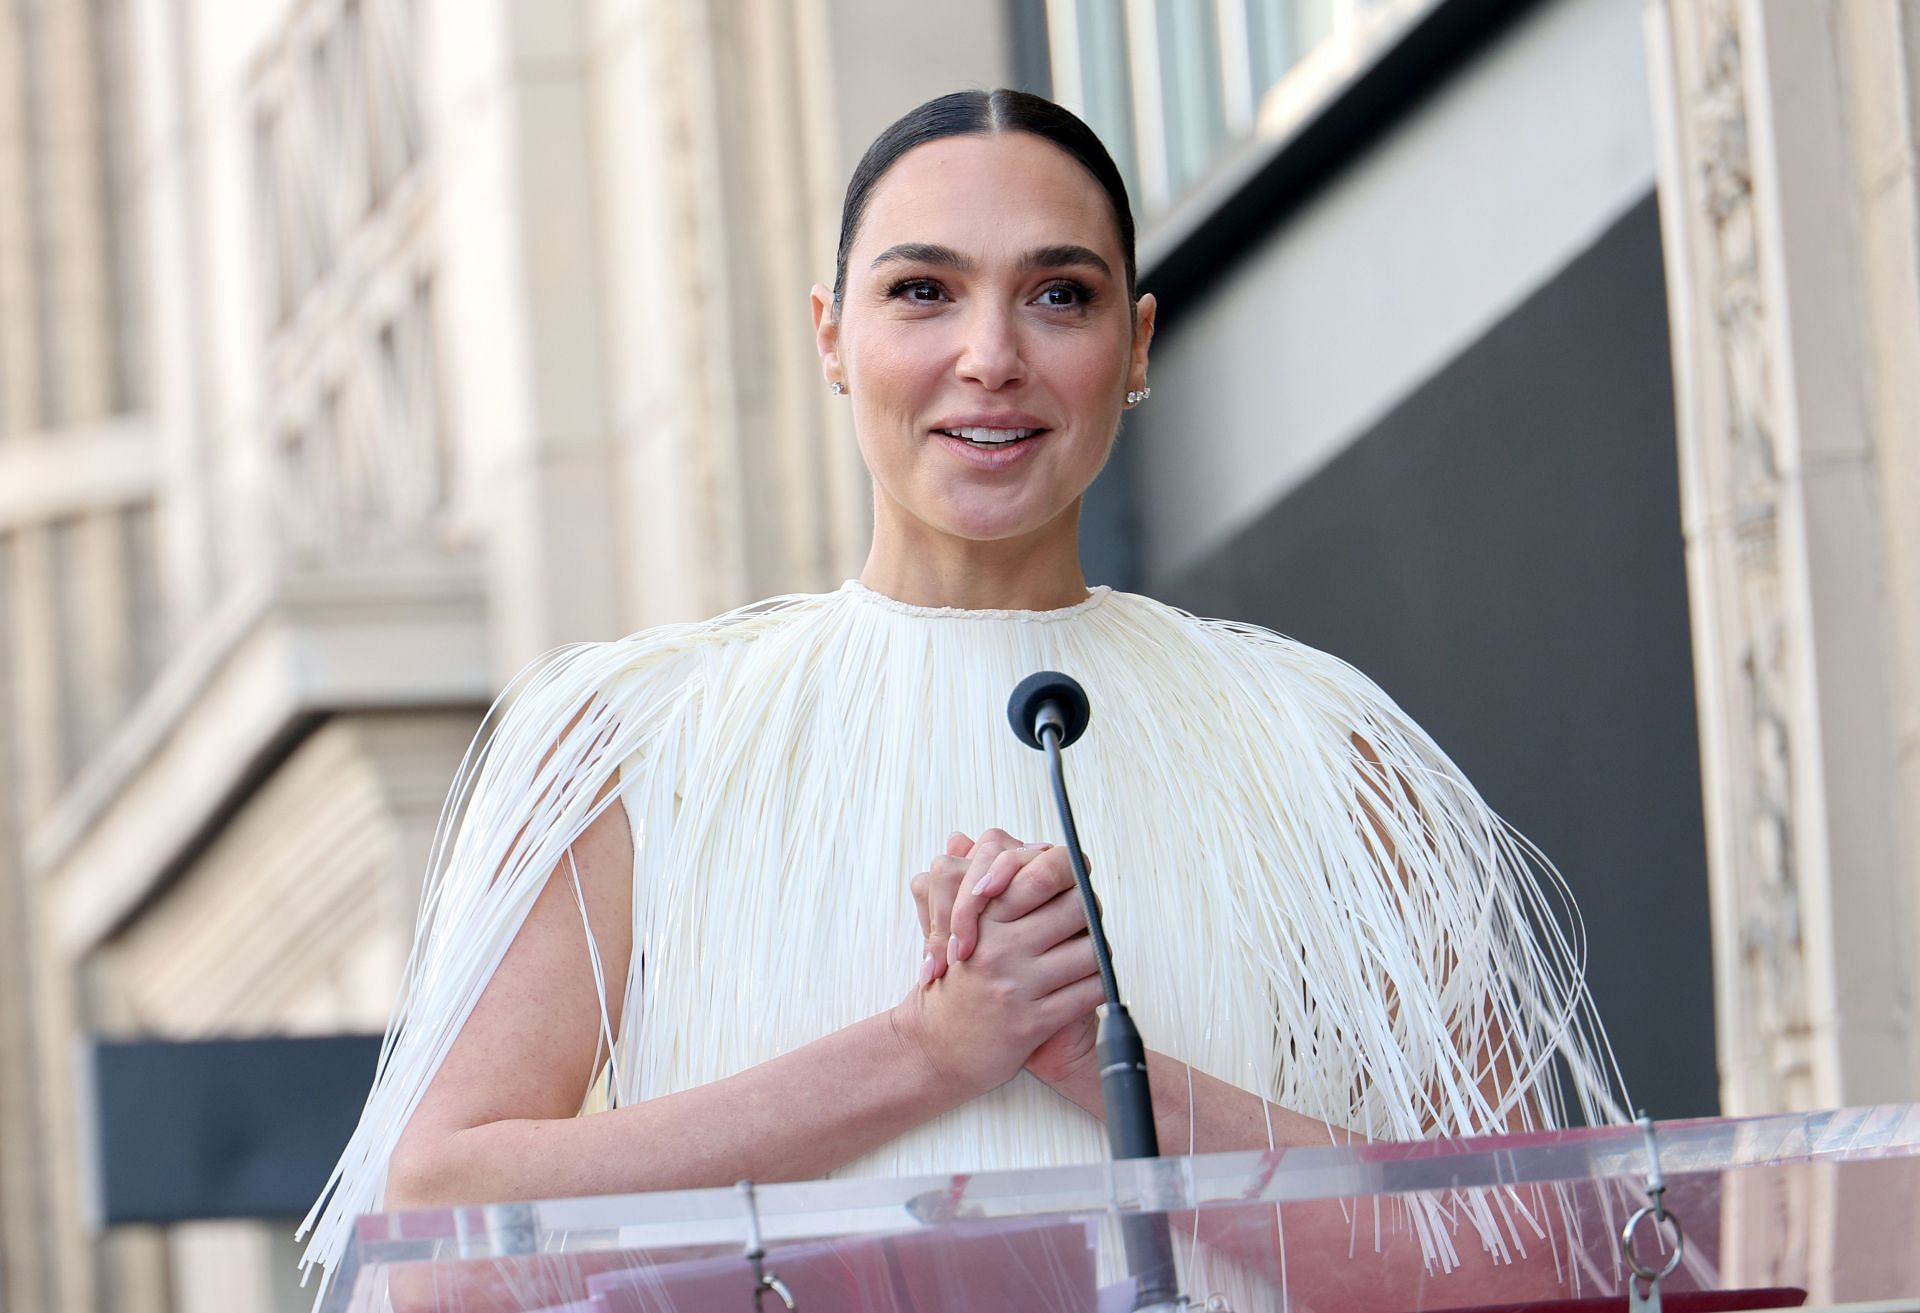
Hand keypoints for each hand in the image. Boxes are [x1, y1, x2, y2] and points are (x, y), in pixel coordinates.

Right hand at [905, 830, 1101, 1092]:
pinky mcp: (1031, 1023)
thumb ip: (969, 878)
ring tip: (1087, 951)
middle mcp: (998, 946)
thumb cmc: (955, 981)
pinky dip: (1099, 985)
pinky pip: (1090, 992)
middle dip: (1089, 910)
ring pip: (1092, 950)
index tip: (1071, 881)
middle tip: (1085, 917)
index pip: (1044, 870)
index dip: (1068, 869)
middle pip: (1078, 906)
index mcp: (982, 916)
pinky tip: (1088, 983)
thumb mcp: (952, 923)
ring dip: (1097, 950)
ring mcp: (1015, 985)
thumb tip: (968, 836)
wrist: (936, 1047)